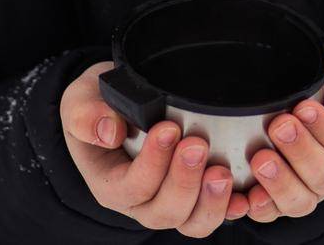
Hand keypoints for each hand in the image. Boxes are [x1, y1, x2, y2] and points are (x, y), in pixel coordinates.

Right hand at [59, 60, 247, 235]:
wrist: (115, 106)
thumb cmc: (98, 105)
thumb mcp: (80, 102)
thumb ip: (86, 115)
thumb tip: (108, 132)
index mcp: (110, 184)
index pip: (132, 186)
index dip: (153, 163)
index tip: (169, 128)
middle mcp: (140, 202)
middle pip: (165, 211)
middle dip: (184, 180)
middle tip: (198, 144)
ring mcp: (169, 202)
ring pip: (191, 221)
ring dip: (210, 200)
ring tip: (222, 171)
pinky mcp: (195, 196)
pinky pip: (213, 214)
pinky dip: (230, 208)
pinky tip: (243, 195)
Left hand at [244, 53, 323, 222]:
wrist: (283, 106)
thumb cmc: (311, 92)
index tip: (303, 107)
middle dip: (301, 151)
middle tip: (279, 126)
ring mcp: (305, 191)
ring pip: (301, 201)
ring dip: (281, 182)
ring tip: (261, 159)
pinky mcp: (277, 203)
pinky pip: (270, 214)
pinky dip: (259, 207)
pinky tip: (247, 196)